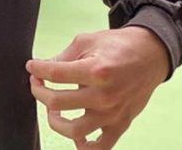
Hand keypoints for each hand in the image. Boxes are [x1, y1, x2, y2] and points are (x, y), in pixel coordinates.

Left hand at [26, 26, 169, 148]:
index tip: (32, 66)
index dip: (37, 69)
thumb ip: (64, 56)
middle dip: (39, 91)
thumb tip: (43, 68)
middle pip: (57, 102)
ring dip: (54, 120)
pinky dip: (83, 145)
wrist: (150, 55)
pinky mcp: (121, 124)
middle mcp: (104, 95)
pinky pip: (100, 147)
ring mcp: (112, 113)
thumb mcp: (87, 41)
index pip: (55, 74)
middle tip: (37, 82)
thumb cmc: (117, 45)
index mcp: (95, 70)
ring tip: (52, 107)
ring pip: (74, 131)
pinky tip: (75, 132)